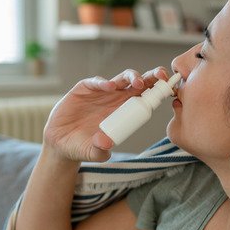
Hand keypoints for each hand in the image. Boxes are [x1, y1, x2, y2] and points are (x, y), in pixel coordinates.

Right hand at [42, 67, 170, 161]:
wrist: (60, 143)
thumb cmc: (83, 147)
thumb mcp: (94, 153)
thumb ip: (100, 150)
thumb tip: (106, 144)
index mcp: (126, 112)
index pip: (146, 98)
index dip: (157, 91)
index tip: (169, 89)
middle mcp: (117, 99)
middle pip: (138, 83)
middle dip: (151, 77)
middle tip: (159, 76)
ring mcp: (101, 93)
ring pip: (121, 79)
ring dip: (131, 77)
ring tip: (137, 82)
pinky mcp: (85, 89)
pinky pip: (96, 82)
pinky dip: (102, 82)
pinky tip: (108, 86)